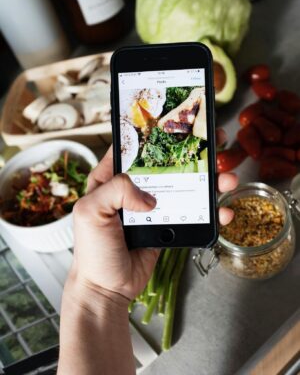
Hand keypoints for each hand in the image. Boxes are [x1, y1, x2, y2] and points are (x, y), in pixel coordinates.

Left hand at [71, 129, 237, 302]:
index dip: (153, 133)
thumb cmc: (93, 251)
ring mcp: (152, 206)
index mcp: (110, 179)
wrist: (108, 288)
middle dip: (192, 153)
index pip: (133, 147)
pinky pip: (191, 212)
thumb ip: (116, 191)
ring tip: (226, 178)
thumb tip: (150, 197)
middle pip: (166, 163)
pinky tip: (221, 212)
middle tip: (214, 144)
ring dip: (208, 180)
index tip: (177, 121)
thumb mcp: (91, 213)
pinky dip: (209, 211)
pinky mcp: (167, 224)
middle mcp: (132, 189)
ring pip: (184, 186)